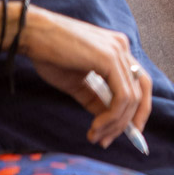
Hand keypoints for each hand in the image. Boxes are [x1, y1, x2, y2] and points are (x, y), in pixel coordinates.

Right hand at [18, 6, 154, 148]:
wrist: (30, 34)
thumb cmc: (49, 54)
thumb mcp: (76, 82)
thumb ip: (95, 98)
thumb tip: (108, 119)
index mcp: (117, 50)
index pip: (138, 83)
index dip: (135, 110)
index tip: (123, 132)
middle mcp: (123, 48)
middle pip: (143, 91)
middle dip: (130, 121)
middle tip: (109, 140)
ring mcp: (118, 51)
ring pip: (132, 98)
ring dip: (116, 124)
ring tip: (96, 136)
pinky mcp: (109, 58)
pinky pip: (122, 96)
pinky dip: (112, 116)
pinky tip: (96, 126)